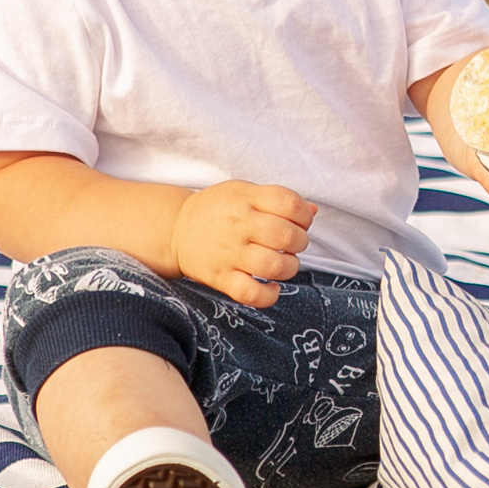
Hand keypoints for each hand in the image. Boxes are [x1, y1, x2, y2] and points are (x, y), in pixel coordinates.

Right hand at [171, 180, 315, 307]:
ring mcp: (229, 253)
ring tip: (283, 264)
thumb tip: (313, 211)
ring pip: (274, 266)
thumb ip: (279, 199)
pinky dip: (269, 295)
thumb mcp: (244, 192)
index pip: (290, 203)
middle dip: (300, 242)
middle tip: (292, 245)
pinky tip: (272, 287)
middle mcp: (238, 224)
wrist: (176, 229)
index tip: (301, 222)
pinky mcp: (220, 278)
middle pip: (287, 236)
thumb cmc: (217, 210)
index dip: (304, 215)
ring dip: (290, 268)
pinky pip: (251, 294)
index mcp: (245, 198)